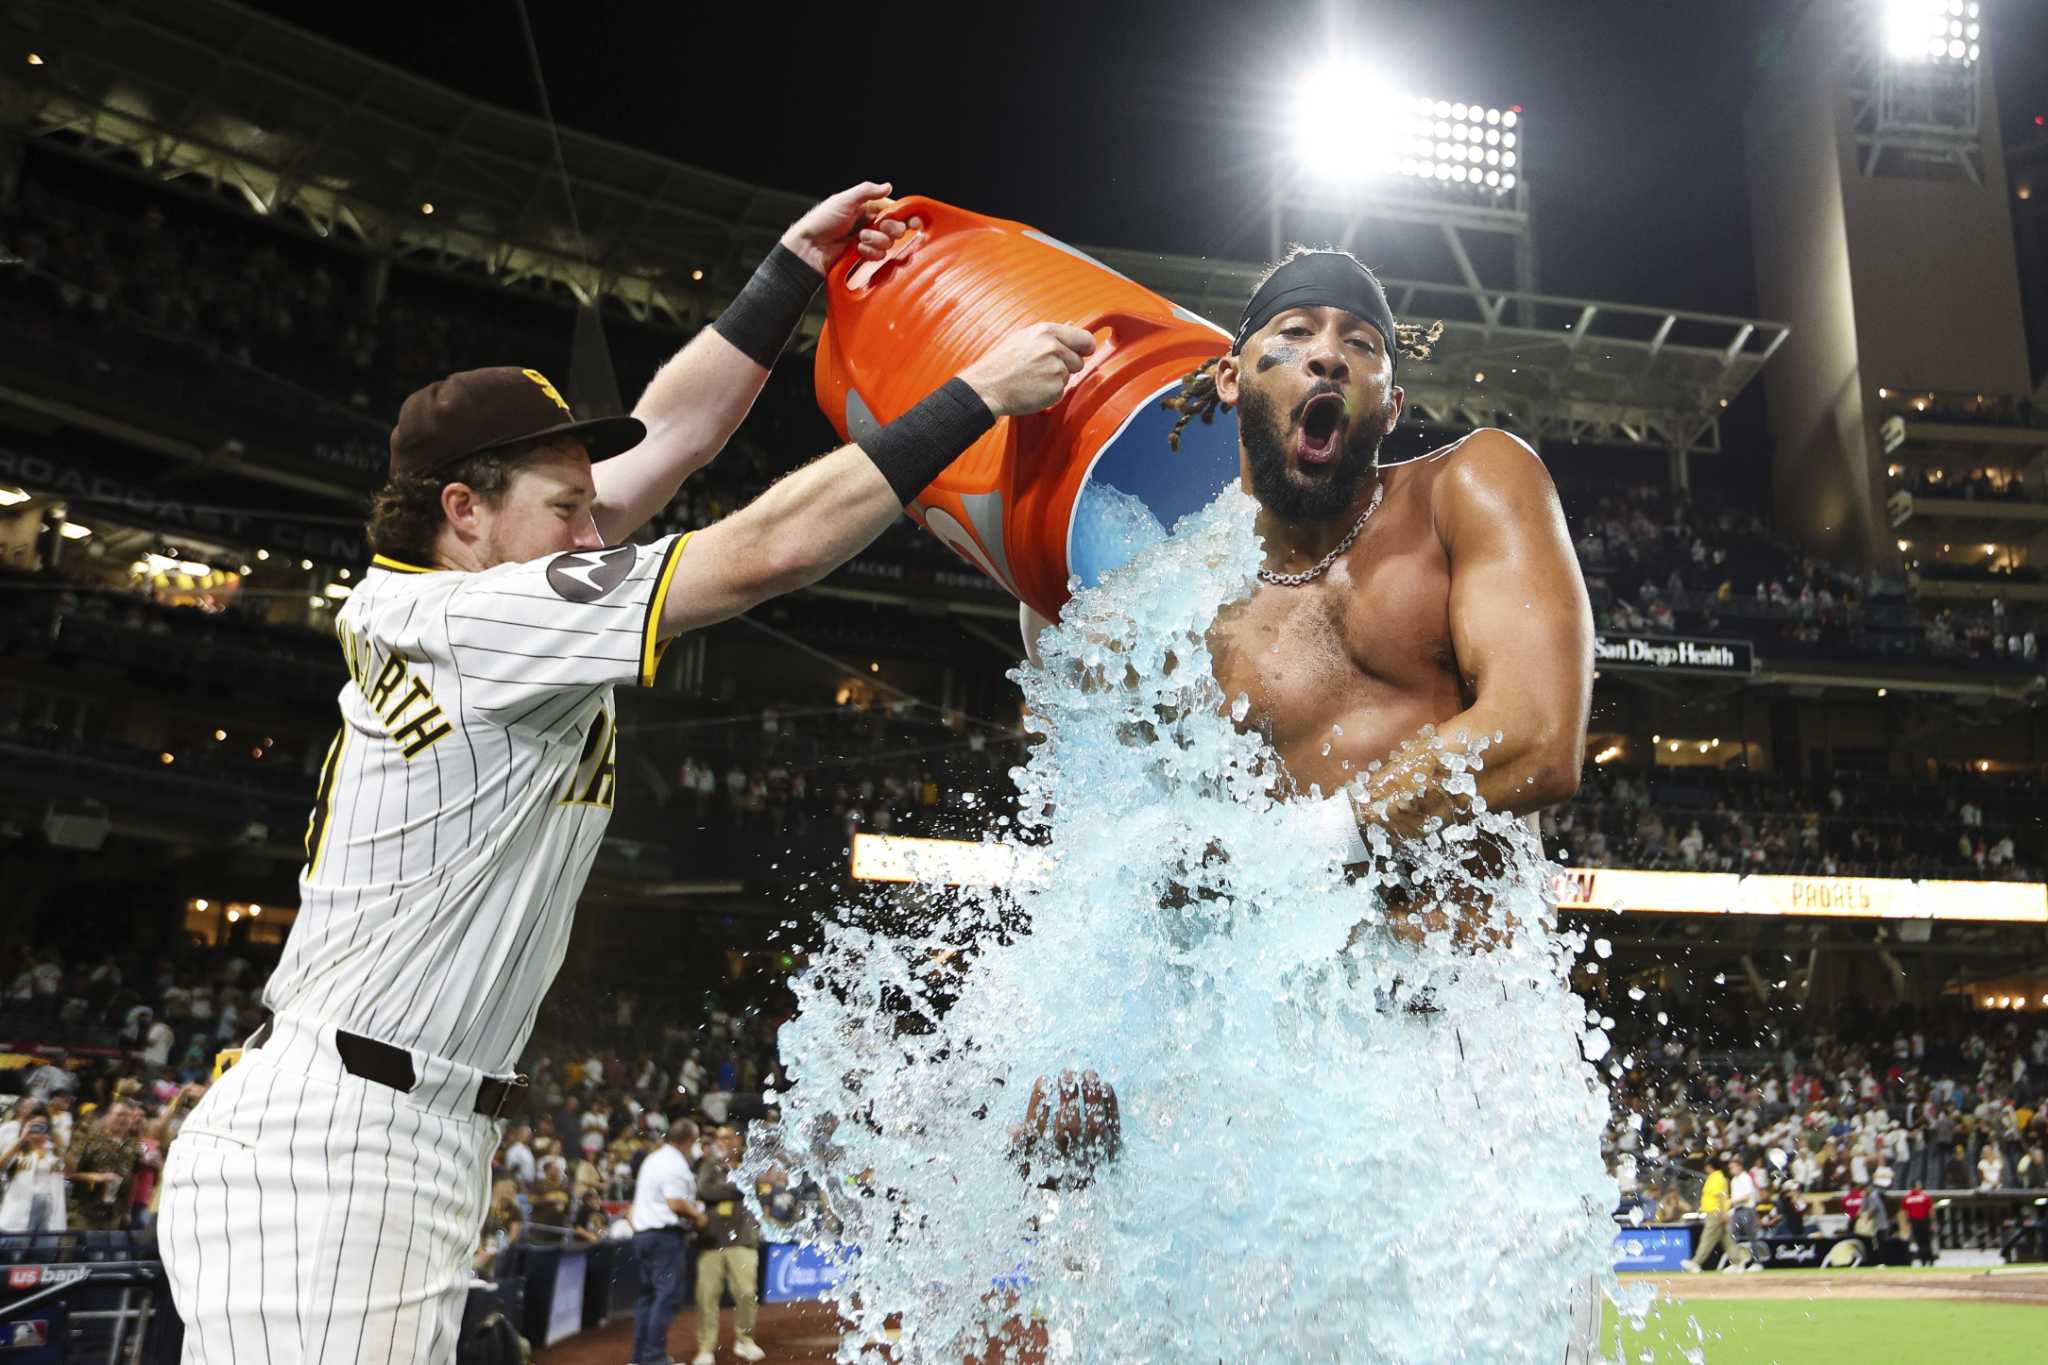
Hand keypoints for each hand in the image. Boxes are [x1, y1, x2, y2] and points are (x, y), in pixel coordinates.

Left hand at [781, 180, 911, 273]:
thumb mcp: (844, 200)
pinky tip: (857, 250)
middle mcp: (869, 223)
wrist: (809, 248)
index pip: (893, 210)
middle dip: (888, 230)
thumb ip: (867, 191)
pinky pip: (879, 257)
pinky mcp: (864, 257)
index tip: (911, 222)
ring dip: (875, 242)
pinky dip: (869, 253)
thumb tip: (888, 186)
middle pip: (896, 228)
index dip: (902, 216)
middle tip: (874, 229)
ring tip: (859, 240)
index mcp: (866, 207)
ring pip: (888, 244)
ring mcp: (868, 241)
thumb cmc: (821, 222)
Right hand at [958, 323, 1095, 418]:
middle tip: (1044, 369)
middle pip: (1078, 361)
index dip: (1085, 347)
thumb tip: (1070, 328)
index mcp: (1046, 332)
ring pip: (1068, 377)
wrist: (986, 387)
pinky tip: (1033, 389)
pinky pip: (1060, 392)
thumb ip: (1049, 336)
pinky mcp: (1055, 388)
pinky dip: (1050, 393)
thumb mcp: (1023, 338)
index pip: (1084, 338)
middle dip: (1067, 366)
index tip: (1084, 352)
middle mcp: (1054, 348)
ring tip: (1033, 378)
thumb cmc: (1000, 364)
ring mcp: (1056, 369)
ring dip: (1055, 380)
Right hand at [1012, 1069, 1119, 1190]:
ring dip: (1092, 1098)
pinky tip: (1106, 1085)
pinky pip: (1114, 1129)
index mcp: (1044, 1167)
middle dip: (1068, 1098)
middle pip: (1069, 1129)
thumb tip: (1012, 1130)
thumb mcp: (1028, 1164)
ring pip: (1094, 1127)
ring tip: (1089, 1073)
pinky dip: (1111, 1107)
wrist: (1082, 1190)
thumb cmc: (1048, 1168)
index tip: (1041, 1079)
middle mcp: (1069, 1167)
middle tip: (1066, 1073)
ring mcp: (1094, 1162)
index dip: (1037, 1107)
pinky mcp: (1113, 1156)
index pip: (1037, 1136)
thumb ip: (1018, 1148)